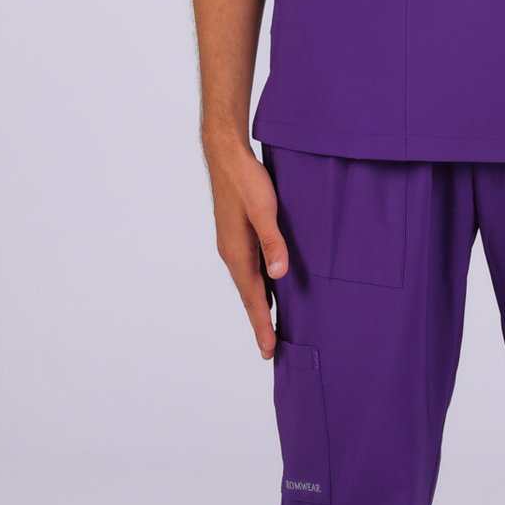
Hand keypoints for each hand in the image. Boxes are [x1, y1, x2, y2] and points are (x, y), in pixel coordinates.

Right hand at [204, 134, 290, 355]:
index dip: (262, 323)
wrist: (226, 155)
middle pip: (248, 296)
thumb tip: (278, 274)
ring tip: (268, 326)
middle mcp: (232, 254)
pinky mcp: (237, 236)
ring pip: (248, 284)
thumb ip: (273, 242)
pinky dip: (257, 287)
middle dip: (259, 322)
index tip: (268, 349)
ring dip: (257, 306)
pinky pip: (248, 270)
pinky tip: (267, 288)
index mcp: (237, 253)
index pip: (253, 298)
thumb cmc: (247, 181)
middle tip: (268, 349)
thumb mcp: (265, 210)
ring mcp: (233, 245)